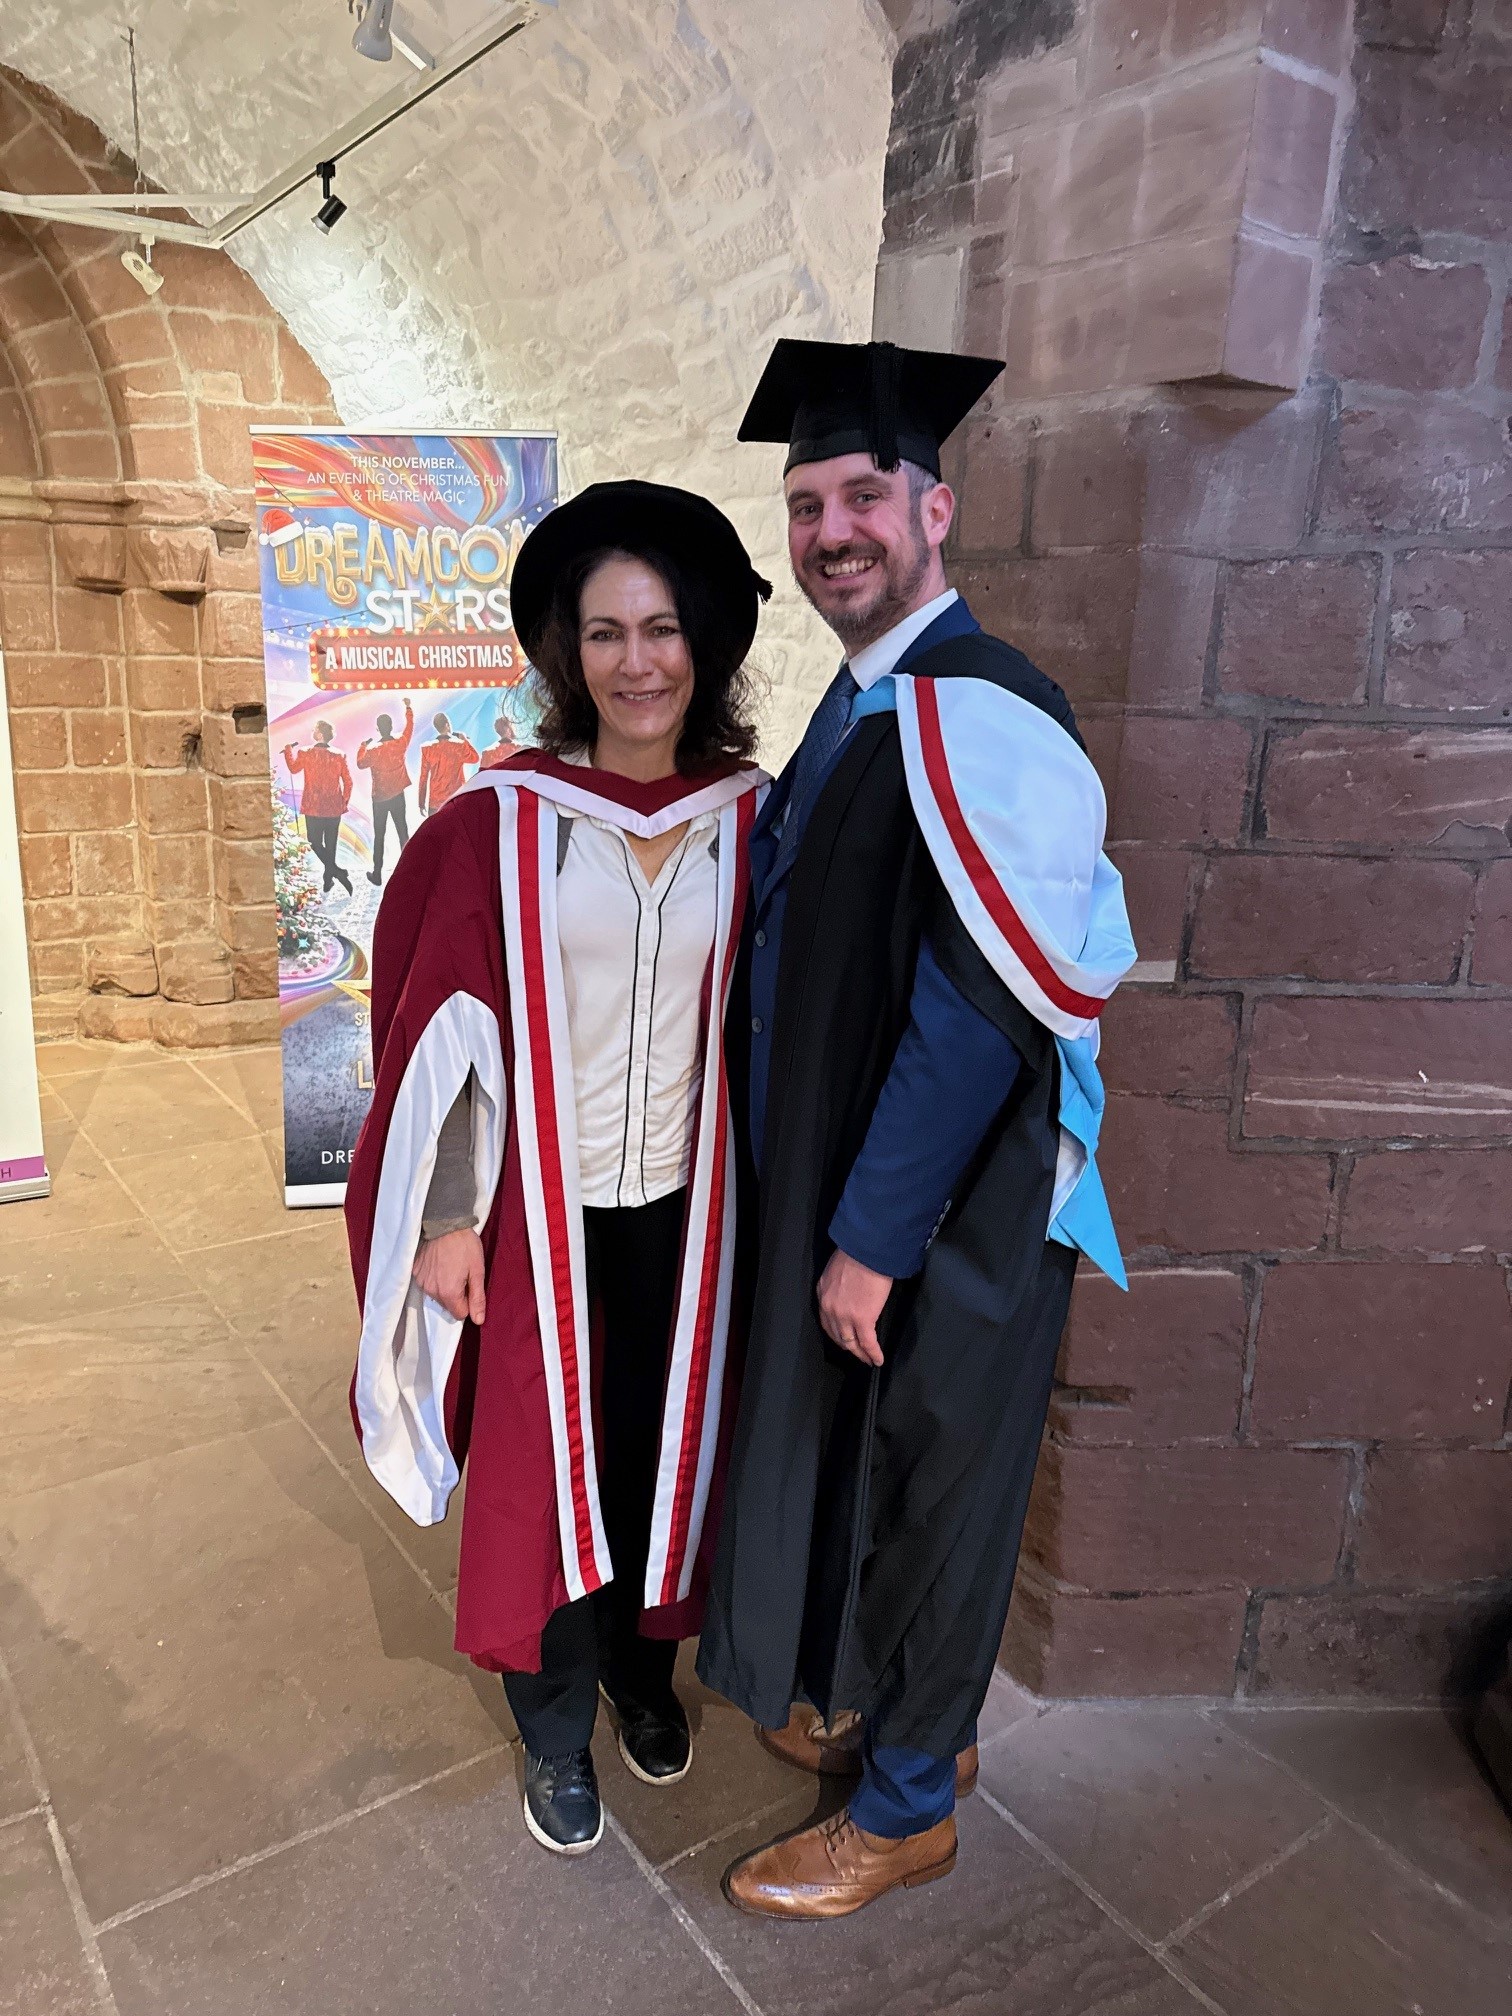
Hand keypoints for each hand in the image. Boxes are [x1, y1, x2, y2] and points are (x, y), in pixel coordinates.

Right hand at [412, 1227, 485, 1323]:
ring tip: (450, 1267)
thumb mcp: (477, 1271)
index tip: (470, 1286)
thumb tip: (478, 1320)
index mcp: (448, 1293)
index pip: (460, 1314)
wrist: (444, 1222)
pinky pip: (427, 1283)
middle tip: (462, 1274)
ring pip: (437, 1295)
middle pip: (447, 1305)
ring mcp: (421, 1282)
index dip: (468, 1302)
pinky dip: (434, 1277)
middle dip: (456, 1295)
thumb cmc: (465, 1245)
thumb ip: (477, 1298)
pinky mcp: (415, 1272)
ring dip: (444, 1287)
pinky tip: (439, 1263)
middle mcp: (431, 1291)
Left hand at [816, 1248, 891, 1367]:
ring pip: (851, 1343)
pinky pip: (868, 1342)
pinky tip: (878, 1360)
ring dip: (860, 1353)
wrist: (867, 1250)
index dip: (836, 1332)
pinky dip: (873, 1353)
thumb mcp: (837, 1268)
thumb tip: (850, 1291)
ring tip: (868, 1359)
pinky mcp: (862, 1320)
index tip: (844, 1338)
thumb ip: (839, 1284)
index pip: (827, 1320)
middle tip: (857, 1353)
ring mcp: (844, 1316)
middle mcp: (829, 1308)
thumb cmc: (857, 1253)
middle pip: (837, 1335)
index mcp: (822, 1293)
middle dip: (847, 1346)